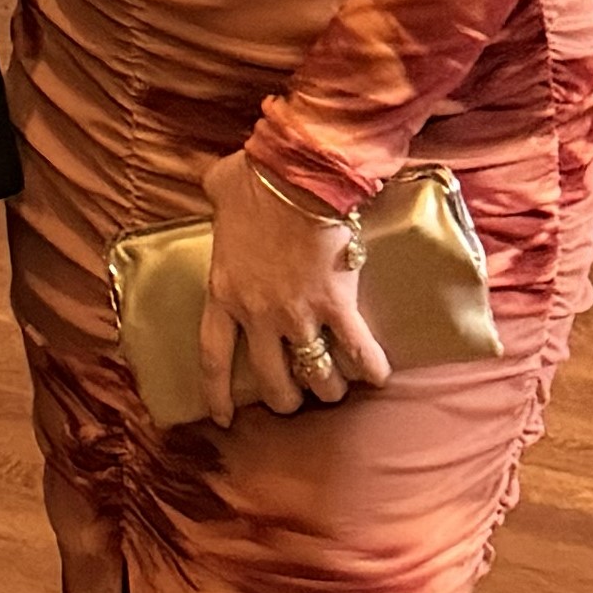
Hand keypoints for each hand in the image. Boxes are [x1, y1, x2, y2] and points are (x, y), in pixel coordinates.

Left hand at [197, 151, 390, 419]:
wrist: (298, 175)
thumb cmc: (256, 178)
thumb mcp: (218, 190)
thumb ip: (216, 201)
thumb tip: (218, 186)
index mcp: (223, 293)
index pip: (213, 358)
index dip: (217, 393)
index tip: (223, 416)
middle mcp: (258, 315)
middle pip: (270, 378)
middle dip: (284, 398)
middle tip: (293, 401)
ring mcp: (298, 314)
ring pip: (314, 373)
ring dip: (326, 388)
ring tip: (335, 391)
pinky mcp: (337, 304)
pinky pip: (356, 349)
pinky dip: (369, 366)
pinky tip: (378, 377)